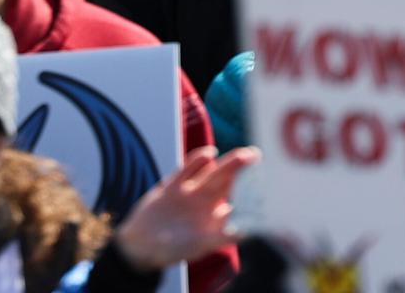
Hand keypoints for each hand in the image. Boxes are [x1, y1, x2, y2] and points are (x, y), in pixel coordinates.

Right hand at [115, 146, 257, 269]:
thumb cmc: (172, 250)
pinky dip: (199, 159)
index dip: (252, 190)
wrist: (137, 249)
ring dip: (230, 163)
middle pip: (230, 180)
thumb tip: (248, 232)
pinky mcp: (173, 185)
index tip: (268, 180)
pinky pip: (188, 168)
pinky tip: (210, 153)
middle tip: (260, 158)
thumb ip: (223, 236)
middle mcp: (206, 201)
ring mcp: (191, 191)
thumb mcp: (201, 245)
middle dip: (245, 170)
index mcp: (215, 216)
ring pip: (214, 172)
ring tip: (245, 156)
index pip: (238, 199)